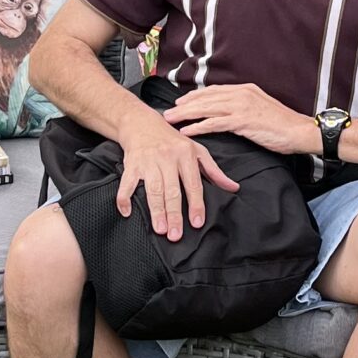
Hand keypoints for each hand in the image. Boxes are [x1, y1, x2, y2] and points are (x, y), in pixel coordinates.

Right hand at [117, 115, 239, 239]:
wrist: (142, 123)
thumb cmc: (172, 140)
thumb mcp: (197, 150)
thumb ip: (214, 171)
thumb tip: (233, 188)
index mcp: (186, 155)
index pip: (193, 184)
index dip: (196, 204)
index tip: (196, 222)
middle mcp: (167, 157)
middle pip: (172, 190)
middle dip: (174, 214)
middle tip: (175, 234)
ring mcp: (148, 161)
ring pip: (152, 189)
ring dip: (156, 210)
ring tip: (159, 229)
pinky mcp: (131, 164)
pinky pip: (127, 183)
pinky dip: (124, 197)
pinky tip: (126, 212)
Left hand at [166, 83, 320, 156]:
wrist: (299, 131)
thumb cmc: (282, 124)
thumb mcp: (261, 109)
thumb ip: (244, 106)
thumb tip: (229, 112)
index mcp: (245, 89)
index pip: (214, 91)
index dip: (195, 97)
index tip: (181, 102)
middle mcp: (241, 94)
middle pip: (205, 98)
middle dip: (185, 105)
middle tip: (168, 112)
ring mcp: (241, 106)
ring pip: (206, 108)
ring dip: (186, 115)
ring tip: (171, 121)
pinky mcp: (243, 121)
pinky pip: (214, 123)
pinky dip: (198, 127)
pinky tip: (187, 131)